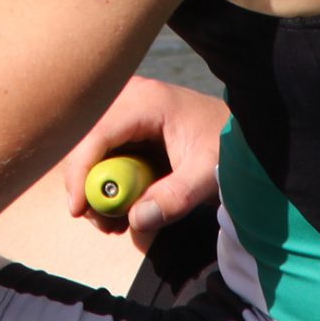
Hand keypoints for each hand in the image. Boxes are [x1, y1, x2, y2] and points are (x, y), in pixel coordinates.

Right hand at [60, 76, 228, 237]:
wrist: (240, 129)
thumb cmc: (226, 145)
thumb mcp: (207, 173)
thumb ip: (175, 197)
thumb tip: (136, 220)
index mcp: (146, 102)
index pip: (97, 134)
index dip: (82, 172)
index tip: (78, 208)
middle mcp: (129, 98)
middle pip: (86, 141)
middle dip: (88, 185)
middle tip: (104, 222)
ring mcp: (125, 108)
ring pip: (90, 149)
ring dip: (97, 187)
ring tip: (116, 220)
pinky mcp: (127, 123)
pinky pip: (103, 153)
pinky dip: (107, 182)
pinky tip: (123, 205)